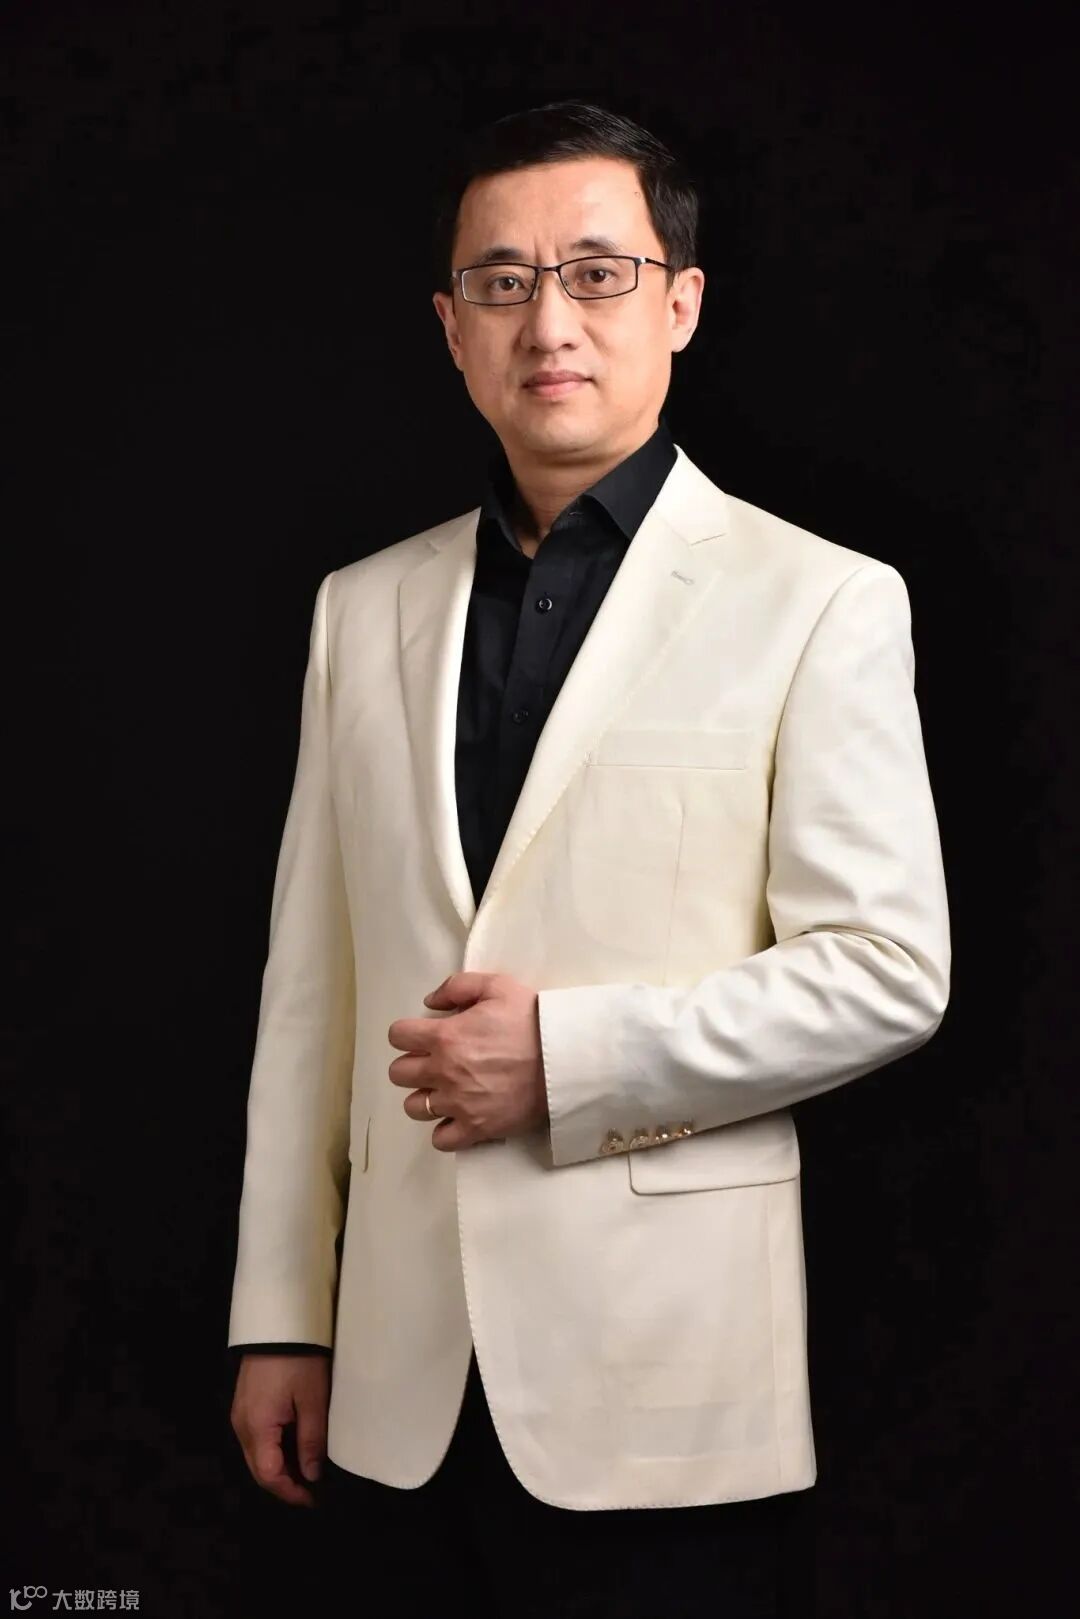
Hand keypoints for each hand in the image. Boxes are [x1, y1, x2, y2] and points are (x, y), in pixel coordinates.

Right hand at [230, 1353, 329, 1507]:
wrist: (279, 1322)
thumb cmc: (299, 1360)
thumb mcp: (313, 1400)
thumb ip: (311, 1440)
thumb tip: (311, 1475)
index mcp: (256, 1428)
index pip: (269, 1475)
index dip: (290, 1492)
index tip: (313, 1499)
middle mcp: (241, 1425)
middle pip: (258, 1468)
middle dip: (284, 1483)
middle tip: (312, 1490)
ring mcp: (240, 1413)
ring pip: (256, 1454)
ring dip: (279, 1466)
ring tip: (307, 1469)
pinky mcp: (245, 1402)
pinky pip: (256, 1437)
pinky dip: (274, 1448)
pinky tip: (293, 1445)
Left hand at [387, 971, 548, 1150]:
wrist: (564, 1059)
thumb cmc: (532, 1019)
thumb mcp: (497, 986)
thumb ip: (457, 987)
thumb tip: (430, 1002)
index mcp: (444, 1036)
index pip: (397, 1036)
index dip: (408, 1033)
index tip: (423, 1035)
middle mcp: (442, 1072)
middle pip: (398, 1073)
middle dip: (412, 1064)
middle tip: (435, 1061)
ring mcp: (457, 1104)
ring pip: (414, 1107)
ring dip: (425, 1097)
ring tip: (446, 1090)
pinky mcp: (475, 1129)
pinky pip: (440, 1139)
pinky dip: (444, 1130)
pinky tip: (457, 1116)